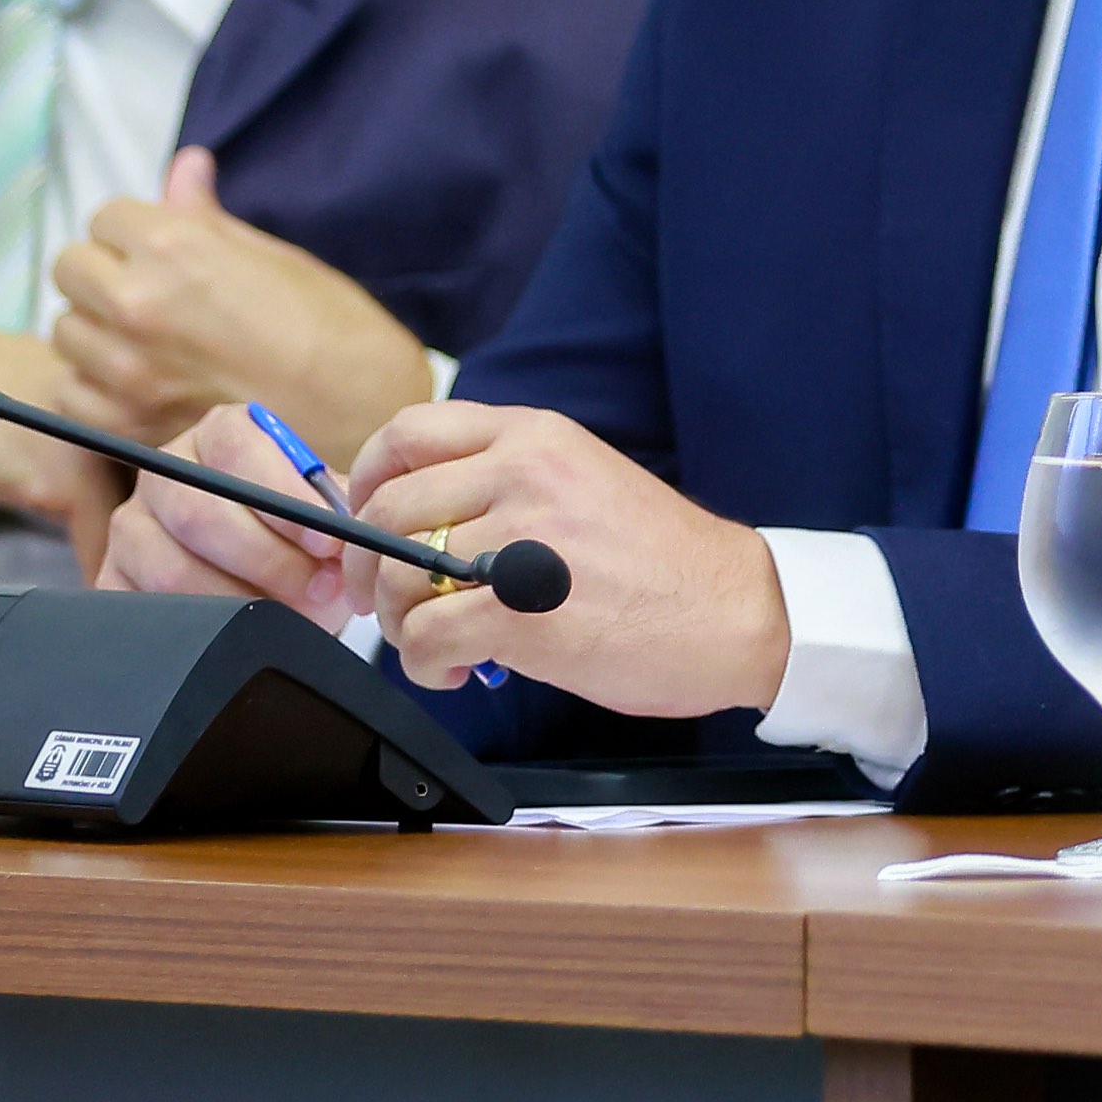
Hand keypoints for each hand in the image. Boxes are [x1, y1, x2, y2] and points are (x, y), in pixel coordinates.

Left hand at [49, 149, 428, 458]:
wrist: (361, 414)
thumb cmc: (330, 328)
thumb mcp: (271, 255)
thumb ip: (205, 217)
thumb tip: (184, 166)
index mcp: (173, 246)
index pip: (105, 217)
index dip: (134, 233)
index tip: (160, 253)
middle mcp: (136, 302)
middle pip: (71, 268)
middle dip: (104, 274)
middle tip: (150, 296)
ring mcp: (124, 369)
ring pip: (66, 331)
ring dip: (97, 333)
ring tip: (148, 345)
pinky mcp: (124, 424)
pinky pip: (73, 392)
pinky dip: (98, 390)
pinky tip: (141, 388)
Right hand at [93, 403, 368, 625]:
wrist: (272, 589)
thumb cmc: (302, 544)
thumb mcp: (326, 515)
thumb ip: (338, 509)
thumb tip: (348, 526)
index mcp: (218, 435)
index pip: (237, 447)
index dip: (284, 496)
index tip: (327, 542)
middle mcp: (165, 473)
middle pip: (200, 513)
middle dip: (269, 560)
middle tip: (319, 591)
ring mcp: (130, 529)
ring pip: (172, 569)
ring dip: (241, 601)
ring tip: (293, 618)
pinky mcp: (112, 583)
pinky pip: (147, 613)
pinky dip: (202, 631)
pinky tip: (243, 636)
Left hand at [351, 401, 792, 723]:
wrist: (736, 611)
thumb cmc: (662, 561)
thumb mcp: (581, 483)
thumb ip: (504, 482)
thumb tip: (411, 509)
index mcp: (536, 437)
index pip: (411, 431)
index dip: (368, 478)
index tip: (365, 518)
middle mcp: (523, 474)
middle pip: (389, 507)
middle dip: (367, 565)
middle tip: (384, 600)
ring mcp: (522, 542)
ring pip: (397, 576)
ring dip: (398, 622)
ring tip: (433, 643)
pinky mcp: (521, 615)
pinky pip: (425, 637)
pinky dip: (422, 664)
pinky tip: (454, 671)